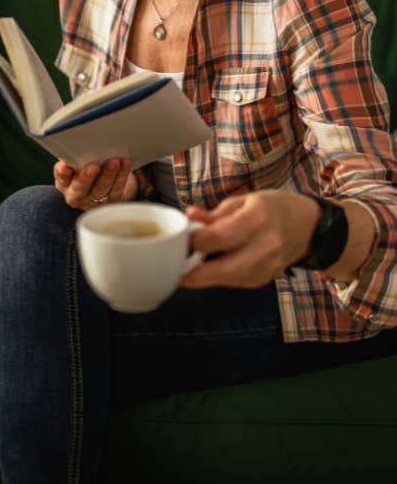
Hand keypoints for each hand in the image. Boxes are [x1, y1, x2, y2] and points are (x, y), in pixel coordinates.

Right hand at [54, 158, 137, 210]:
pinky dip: (122, 175)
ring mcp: (95, 201)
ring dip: (108, 174)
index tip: (64, 167)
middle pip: (80, 188)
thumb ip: (73, 157)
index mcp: (64, 184)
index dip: (62, 174)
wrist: (103, 184)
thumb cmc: (84, 167)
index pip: (61, 179)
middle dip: (87, 177)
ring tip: (114, 161)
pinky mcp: (112, 200)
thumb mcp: (75, 164)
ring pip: (101, 189)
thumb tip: (76, 144)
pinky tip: (125, 163)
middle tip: (94, 165)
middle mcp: (77, 196)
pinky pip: (117, 188)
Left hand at [180, 190, 320, 288]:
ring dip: (204, 275)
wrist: (309, 227)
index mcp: (257, 220)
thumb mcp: (244, 201)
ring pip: (228, 280)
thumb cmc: (273, 208)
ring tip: (188, 265)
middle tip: (175, 268)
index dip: (195, 241)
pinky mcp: (265, 280)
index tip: (180, 239)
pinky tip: (209, 267)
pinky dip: (218, 276)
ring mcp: (268, 268)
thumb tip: (189, 217)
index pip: (220, 238)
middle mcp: (266, 247)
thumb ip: (215, 213)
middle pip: (224, 269)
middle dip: (195, 272)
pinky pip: (235, 282)